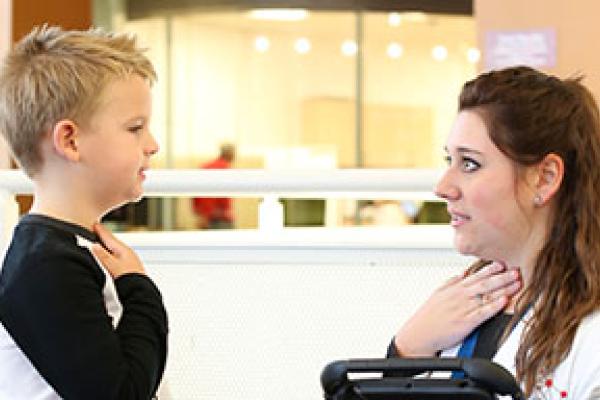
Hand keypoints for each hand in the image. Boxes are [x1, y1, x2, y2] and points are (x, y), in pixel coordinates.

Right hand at [90, 222, 145, 278]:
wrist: (140, 289)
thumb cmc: (129, 278)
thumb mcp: (112, 265)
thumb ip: (103, 255)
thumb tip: (95, 245)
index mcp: (122, 249)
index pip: (108, 237)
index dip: (100, 230)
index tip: (94, 224)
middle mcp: (127, 252)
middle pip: (113, 241)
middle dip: (104, 235)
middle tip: (97, 229)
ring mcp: (129, 258)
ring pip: (116, 247)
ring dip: (108, 243)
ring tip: (102, 240)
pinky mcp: (130, 265)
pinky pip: (118, 253)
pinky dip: (112, 251)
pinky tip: (111, 254)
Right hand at [394, 262, 520, 355]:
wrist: (420, 334)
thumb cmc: (428, 317)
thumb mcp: (437, 293)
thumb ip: (451, 282)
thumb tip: (462, 274)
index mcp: (455, 289)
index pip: (476, 275)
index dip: (490, 269)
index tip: (502, 263)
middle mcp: (460, 296)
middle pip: (485, 283)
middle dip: (502, 276)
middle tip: (516, 270)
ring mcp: (463, 308)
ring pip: (487, 295)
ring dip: (503, 288)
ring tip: (517, 283)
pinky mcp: (465, 322)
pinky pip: (483, 312)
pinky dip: (494, 306)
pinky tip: (504, 301)